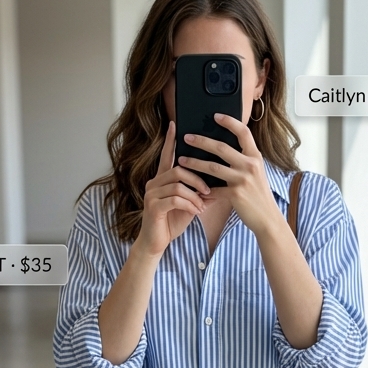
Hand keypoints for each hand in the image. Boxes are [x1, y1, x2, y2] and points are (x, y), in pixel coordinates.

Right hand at [137, 121, 210, 257]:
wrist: (157, 243)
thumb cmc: (172, 222)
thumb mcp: (189, 205)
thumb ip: (199, 193)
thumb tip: (216, 185)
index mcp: (162, 180)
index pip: (167, 156)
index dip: (170, 141)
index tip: (175, 124)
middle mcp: (154, 183)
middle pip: (178, 169)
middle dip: (197, 179)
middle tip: (208, 190)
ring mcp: (151, 194)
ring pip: (178, 184)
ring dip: (195, 194)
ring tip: (203, 204)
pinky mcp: (153, 207)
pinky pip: (175, 199)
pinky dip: (189, 205)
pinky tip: (196, 212)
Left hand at [177, 113, 281, 237]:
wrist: (267, 218)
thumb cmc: (258, 195)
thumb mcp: (256, 173)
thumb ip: (243, 160)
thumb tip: (223, 150)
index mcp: (255, 156)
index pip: (243, 132)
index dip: (229, 122)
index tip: (216, 116)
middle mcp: (250, 165)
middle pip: (221, 147)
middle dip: (202, 141)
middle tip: (187, 137)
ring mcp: (243, 179)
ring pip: (213, 167)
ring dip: (195, 163)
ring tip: (181, 160)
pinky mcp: (236, 194)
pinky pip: (214, 189)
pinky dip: (202, 190)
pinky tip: (191, 188)